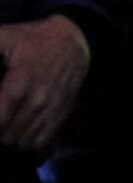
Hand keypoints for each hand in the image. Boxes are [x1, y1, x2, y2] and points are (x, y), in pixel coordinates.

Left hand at [0, 15, 89, 151]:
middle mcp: (37, 99)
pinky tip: (22, 142)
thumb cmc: (34, 40)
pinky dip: (31, 146)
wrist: (75, 43)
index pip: (0, 116)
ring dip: (11, 142)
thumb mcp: (5, 35)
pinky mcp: (61, 114)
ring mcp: (51, 109)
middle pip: (10, 133)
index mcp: (21, 81)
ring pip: (26, 140)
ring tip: (2, 137)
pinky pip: (45, 140)